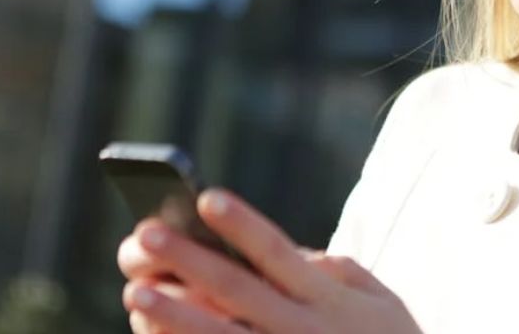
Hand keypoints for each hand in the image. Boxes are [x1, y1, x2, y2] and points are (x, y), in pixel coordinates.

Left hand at [117, 188, 421, 333]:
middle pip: (238, 291)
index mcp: (329, 299)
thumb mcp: (380, 302)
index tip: (207, 197)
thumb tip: (290, 251)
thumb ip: (335, 272)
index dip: (243, 224)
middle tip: (146, 234)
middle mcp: (305, 331)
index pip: (278, 253)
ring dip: (176, 317)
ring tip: (138, 293)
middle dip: (191, 261)